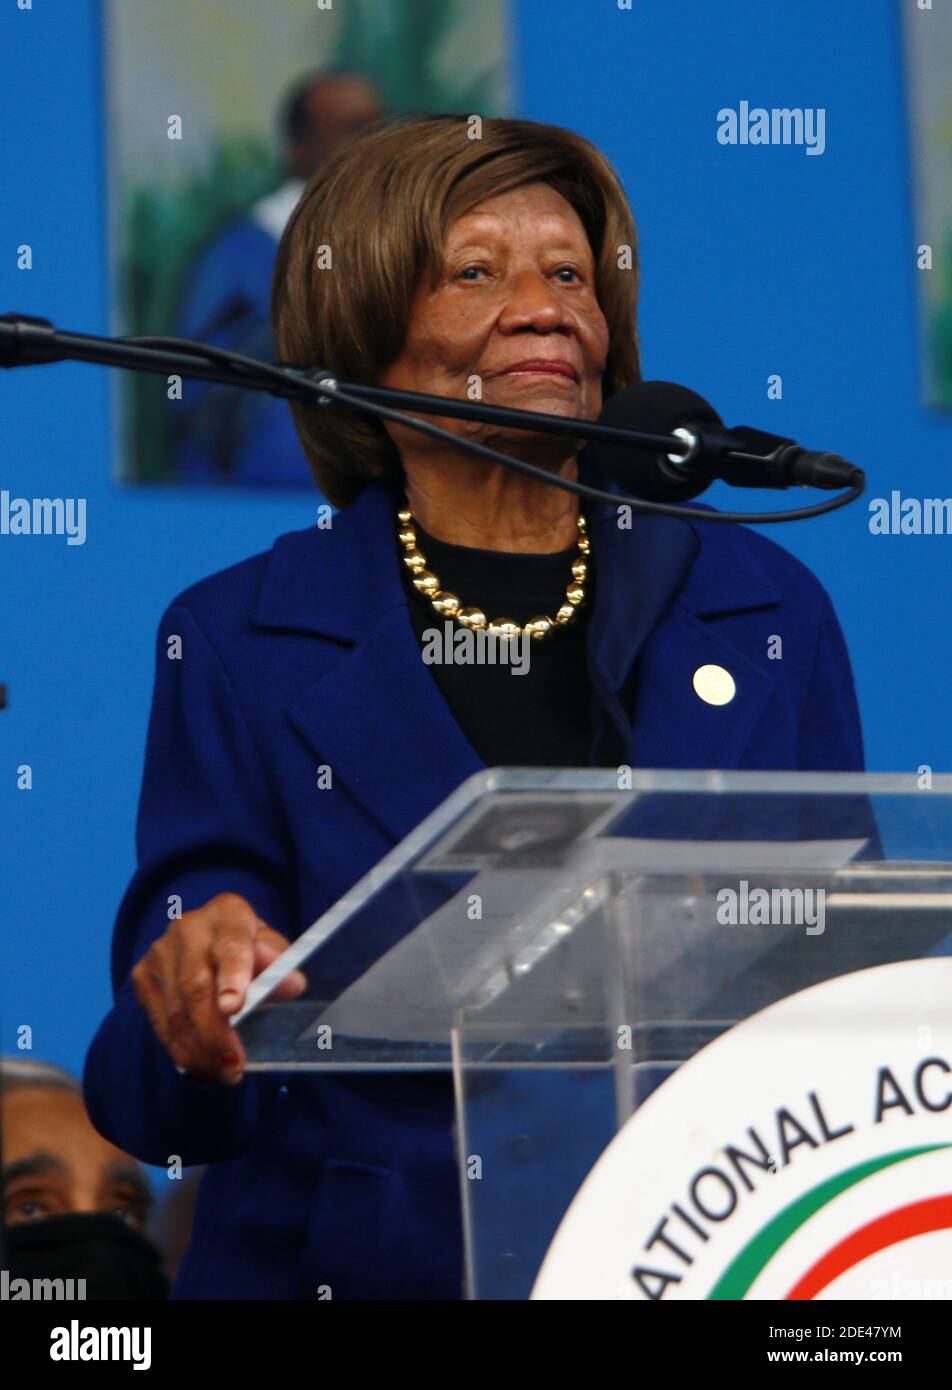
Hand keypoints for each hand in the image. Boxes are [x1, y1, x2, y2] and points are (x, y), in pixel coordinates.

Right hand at [132, 892, 306, 1084]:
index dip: (232, 975)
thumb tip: (292, 984)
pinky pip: (161, 1024)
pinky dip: (183, 1052)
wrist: (208, 938)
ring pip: (176, 1012)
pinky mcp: (143, 977)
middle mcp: (188, 928)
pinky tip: (204, 1068)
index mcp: (228, 913)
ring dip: (200, 1051)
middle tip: (235, 1065)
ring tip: (226, 1074)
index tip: (233, 1006)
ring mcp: (160, 952)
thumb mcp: (272, 951)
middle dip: (214, 1032)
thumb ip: (283, 967)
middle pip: (196, 985)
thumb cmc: (250, 948)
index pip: (231, 945)